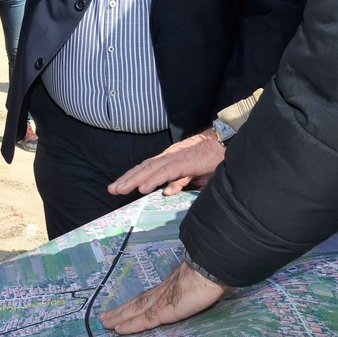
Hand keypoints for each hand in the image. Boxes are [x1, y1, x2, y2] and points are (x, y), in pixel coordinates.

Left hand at [99, 262, 230, 333]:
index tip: (128, 306)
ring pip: (135, 309)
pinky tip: (118, 328)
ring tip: (105, 321)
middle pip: (138, 301)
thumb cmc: (214, 273)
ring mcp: (162, 299)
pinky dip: (130, 325)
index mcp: (174, 285)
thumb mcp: (206, 281)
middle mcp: (164, 291)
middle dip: (122, 309)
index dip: (139, 302)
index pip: (152, 295)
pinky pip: (143, 319)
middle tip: (106, 315)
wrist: (213, 267)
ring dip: (119, 316)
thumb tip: (214, 287)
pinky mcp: (164, 309)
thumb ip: (204, 286)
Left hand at [108, 129, 224, 196]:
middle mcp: (169, 156)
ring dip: (134, 180)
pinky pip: (166, 172)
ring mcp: (176, 157)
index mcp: (170, 159)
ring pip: (150, 169)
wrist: (226, 144)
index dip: (132, 176)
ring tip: (120, 189)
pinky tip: (143, 187)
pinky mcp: (185, 162)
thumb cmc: (211, 159)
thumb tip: (166, 192)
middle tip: (111, 189)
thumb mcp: (193, 175)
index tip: (118, 186)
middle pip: (143, 167)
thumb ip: (179, 182)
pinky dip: (153, 179)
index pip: (147, 168)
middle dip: (126, 178)